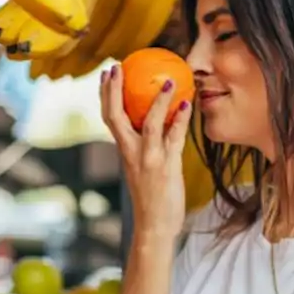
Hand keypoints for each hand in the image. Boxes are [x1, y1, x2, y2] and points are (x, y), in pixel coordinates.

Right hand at [100, 64, 191, 240]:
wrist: (154, 226)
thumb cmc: (152, 198)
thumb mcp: (142, 168)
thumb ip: (145, 146)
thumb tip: (158, 123)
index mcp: (124, 150)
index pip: (109, 117)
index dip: (105, 94)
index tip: (107, 73)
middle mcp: (132, 152)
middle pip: (117, 116)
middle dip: (114, 90)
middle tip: (118, 66)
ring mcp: (149, 159)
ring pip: (150, 123)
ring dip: (158, 99)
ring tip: (167, 79)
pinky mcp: (167, 166)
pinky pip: (175, 137)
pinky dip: (181, 119)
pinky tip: (187, 103)